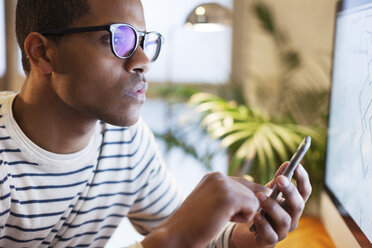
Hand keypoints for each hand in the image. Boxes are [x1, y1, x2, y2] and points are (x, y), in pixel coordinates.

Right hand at [142, 172, 265, 247]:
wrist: (177, 234)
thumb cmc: (195, 223)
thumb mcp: (214, 202)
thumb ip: (232, 194)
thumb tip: (266, 191)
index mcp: (214, 176)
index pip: (243, 184)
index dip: (241, 201)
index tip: (226, 212)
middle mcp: (219, 176)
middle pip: (250, 192)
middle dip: (241, 208)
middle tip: (218, 215)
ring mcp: (223, 185)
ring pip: (254, 199)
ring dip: (242, 213)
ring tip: (220, 217)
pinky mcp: (229, 197)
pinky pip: (254, 207)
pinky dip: (243, 218)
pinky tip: (224, 220)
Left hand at [229, 162, 311, 247]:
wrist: (244, 231)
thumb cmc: (260, 209)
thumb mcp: (268, 192)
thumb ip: (277, 180)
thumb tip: (287, 164)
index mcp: (292, 205)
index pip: (304, 192)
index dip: (303, 179)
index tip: (297, 165)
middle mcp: (291, 218)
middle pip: (298, 205)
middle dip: (290, 191)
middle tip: (280, 179)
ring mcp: (282, 231)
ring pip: (284, 219)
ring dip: (272, 206)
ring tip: (258, 196)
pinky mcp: (270, 241)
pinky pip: (270, 234)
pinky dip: (263, 223)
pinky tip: (255, 215)